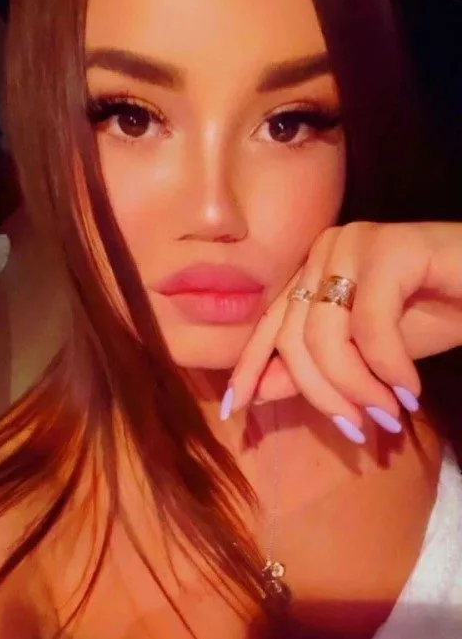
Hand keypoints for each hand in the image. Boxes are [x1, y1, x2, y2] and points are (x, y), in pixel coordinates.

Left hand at [223, 222, 461, 442]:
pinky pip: (370, 325)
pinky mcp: (391, 247)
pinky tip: (410, 389)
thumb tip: (259, 389)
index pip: (269, 324)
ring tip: (388, 414)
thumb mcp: (367, 355)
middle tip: (359, 428)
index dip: (249, 367)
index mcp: (313, 270)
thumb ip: (316, 366)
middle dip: (323, 394)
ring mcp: (355, 243)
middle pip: (293, 337)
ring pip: (324, 335)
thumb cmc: (437, 313)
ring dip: (357, 387)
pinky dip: (389, 367)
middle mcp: (324, 250)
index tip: (235, 410)